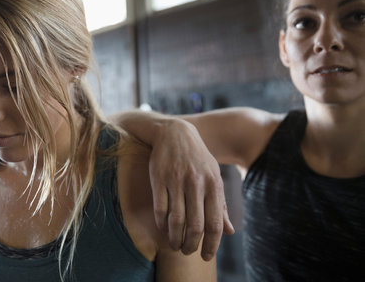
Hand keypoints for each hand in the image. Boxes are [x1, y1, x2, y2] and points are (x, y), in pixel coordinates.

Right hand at [149, 118, 233, 260]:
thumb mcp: (214, 176)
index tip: (207, 257)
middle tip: (188, 252)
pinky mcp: (158, 178)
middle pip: (195, 225)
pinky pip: (160, 208)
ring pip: (176, 220)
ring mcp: (176, 181)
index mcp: (213, 184)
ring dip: (175, 238)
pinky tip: (164, 229)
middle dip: (191, 245)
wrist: (175, 133)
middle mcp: (196, 183)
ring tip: (176, 245)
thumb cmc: (197, 158)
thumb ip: (221, 204)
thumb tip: (230, 231)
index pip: (215, 223)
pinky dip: (162, 224)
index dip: (212, 245)